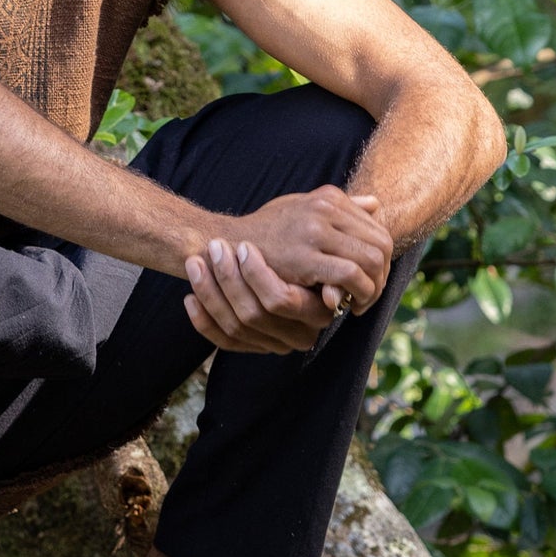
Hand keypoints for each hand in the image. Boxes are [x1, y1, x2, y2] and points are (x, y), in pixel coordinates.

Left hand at [182, 236, 331, 354]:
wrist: (274, 268)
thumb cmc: (298, 248)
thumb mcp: (316, 244)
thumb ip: (334, 238)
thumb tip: (367, 209)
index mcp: (316, 313)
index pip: (282, 299)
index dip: (258, 275)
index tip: (242, 246)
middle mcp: (296, 336)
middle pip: (254, 314)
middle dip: (228, 279)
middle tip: (214, 248)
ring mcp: (271, 344)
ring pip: (235, 327)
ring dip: (209, 292)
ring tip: (194, 261)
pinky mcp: (247, 347)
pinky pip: (221, 342)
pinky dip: (201, 321)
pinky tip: (188, 298)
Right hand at [239, 187, 393, 315]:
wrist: (225, 242)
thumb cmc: (265, 230)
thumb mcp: (302, 208)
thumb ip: (340, 207)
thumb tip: (375, 203)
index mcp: (328, 197)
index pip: (378, 230)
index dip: (382, 260)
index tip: (371, 280)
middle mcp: (326, 208)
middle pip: (381, 246)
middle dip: (381, 276)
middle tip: (367, 297)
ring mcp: (316, 230)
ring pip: (371, 261)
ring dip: (371, 289)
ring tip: (356, 303)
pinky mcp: (305, 256)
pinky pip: (350, 275)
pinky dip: (355, 293)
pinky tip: (342, 305)